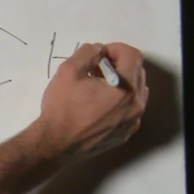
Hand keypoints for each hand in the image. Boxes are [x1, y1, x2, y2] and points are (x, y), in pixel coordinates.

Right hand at [35, 42, 148, 163]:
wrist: (55, 145)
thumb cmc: (62, 107)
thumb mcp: (68, 71)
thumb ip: (88, 52)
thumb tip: (100, 50)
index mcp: (125, 88)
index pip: (133, 55)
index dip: (115, 48)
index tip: (98, 55)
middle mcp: (136, 105)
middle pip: (137, 72)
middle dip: (118, 64)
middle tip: (95, 69)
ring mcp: (133, 122)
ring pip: (136, 91)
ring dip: (120, 82)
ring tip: (97, 87)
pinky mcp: (126, 133)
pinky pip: (130, 109)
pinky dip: (119, 100)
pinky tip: (98, 105)